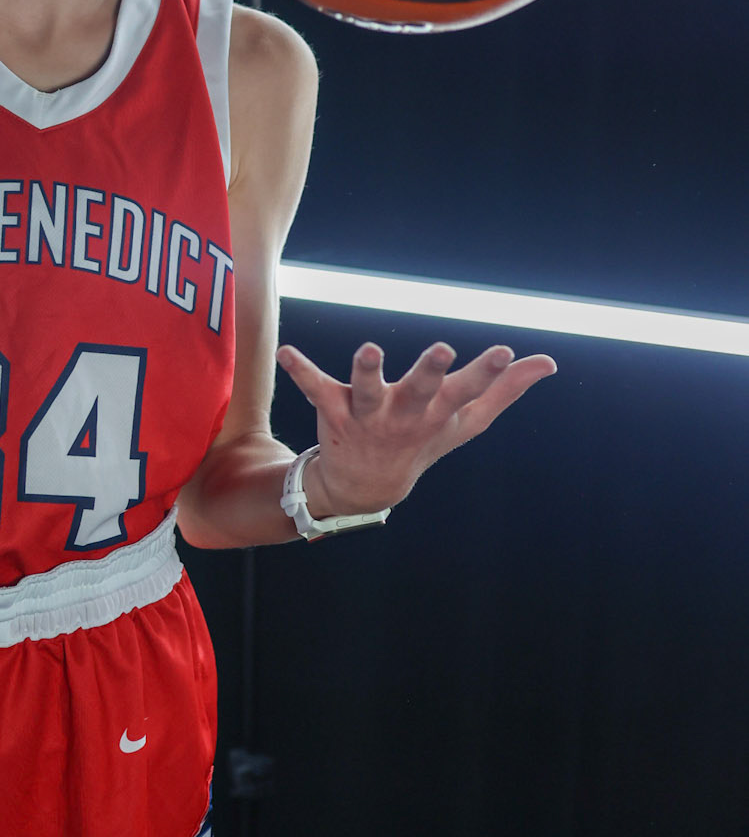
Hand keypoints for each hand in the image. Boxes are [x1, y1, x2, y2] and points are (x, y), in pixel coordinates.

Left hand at [275, 338, 557, 515]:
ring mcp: (369, 415)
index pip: (468, 390)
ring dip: (368, 371)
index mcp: (438, 413)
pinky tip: (287, 352)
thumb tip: (548, 362)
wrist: (367, 487)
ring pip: (368, 391)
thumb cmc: (423, 441)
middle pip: (420, 390)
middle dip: (431, 370)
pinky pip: (316, 388)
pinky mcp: (334, 410)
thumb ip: (504, 390)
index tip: (504, 351)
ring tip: (370, 349)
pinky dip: (302, 370)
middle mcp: (405, 414)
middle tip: (442, 349)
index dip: (487, 372)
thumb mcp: (465, 421)